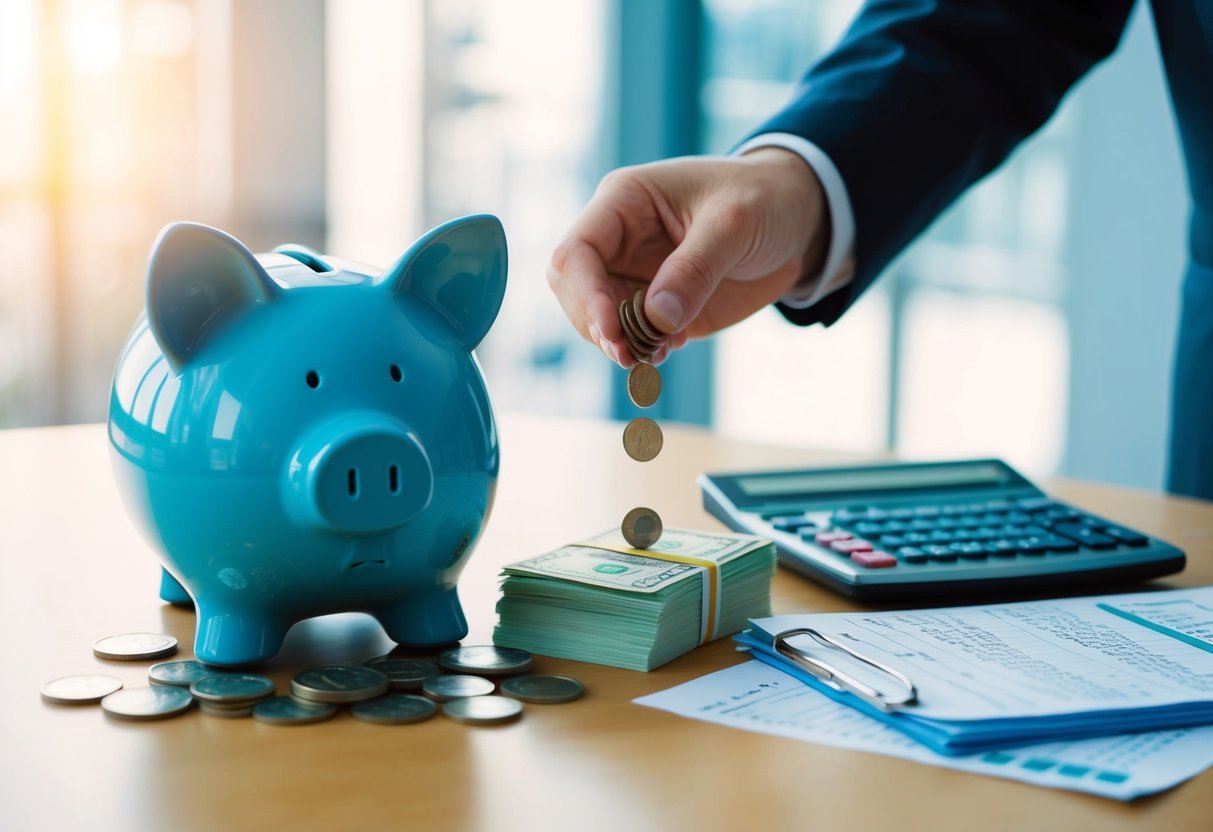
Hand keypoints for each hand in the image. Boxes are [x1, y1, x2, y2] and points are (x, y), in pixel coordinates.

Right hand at [547, 148, 829, 365]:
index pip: (577, 251)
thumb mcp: (736, 222)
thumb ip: (696, 267)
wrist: (797, 219)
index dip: (585, 294)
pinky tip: (667, 352)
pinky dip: (641, 351)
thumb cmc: (763, 199)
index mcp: (624, 202)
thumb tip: (656, 318)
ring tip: (656, 355)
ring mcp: (636, 275)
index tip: (613, 330)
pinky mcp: (657, 306)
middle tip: (629, 355)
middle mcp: (619, 240)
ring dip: (619, 344)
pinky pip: (632, 336)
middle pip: (575, 290)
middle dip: (596, 325)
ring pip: (598, 319)